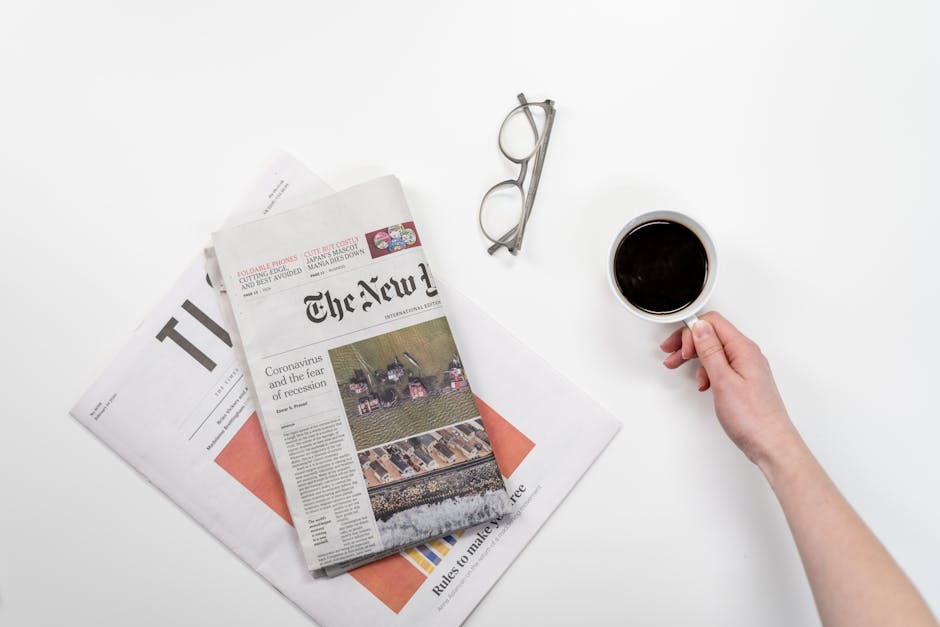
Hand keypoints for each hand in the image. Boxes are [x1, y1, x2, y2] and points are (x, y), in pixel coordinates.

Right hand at [660, 311, 799, 464]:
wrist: (771, 445)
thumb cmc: (752, 418)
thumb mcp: (723, 381)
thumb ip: (710, 351)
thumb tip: (700, 327)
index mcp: (743, 349)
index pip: (713, 323)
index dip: (691, 330)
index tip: (677, 345)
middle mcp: (747, 354)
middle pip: (712, 335)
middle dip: (688, 342)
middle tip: (672, 355)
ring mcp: (746, 367)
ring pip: (715, 351)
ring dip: (695, 357)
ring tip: (679, 366)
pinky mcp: (744, 380)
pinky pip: (721, 365)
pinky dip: (706, 371)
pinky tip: (702, 383)